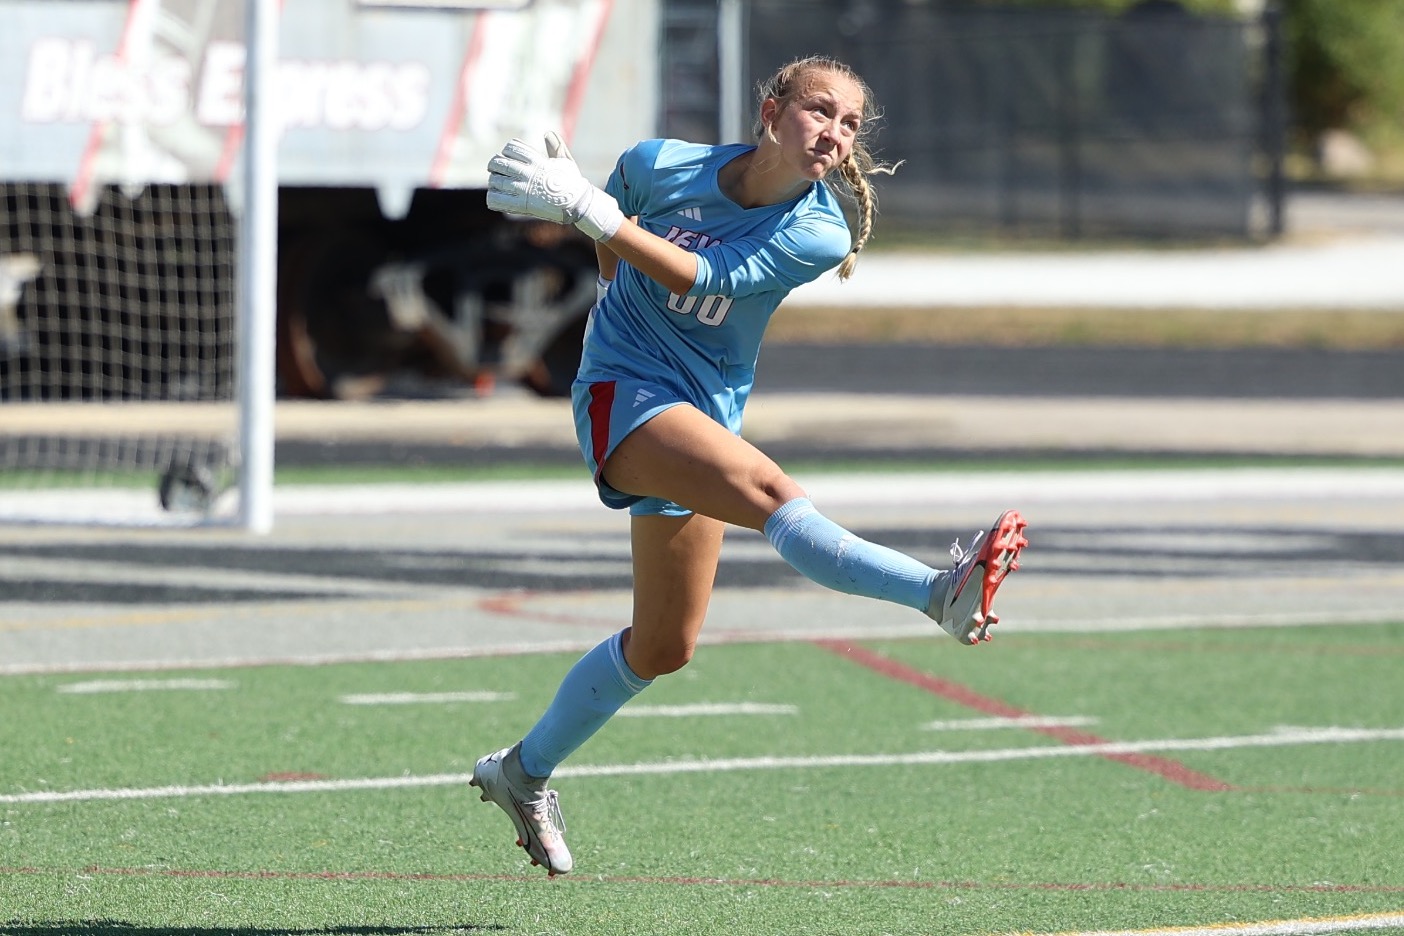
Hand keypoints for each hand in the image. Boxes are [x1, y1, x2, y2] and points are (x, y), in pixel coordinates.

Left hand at [486, 133, 623, 240]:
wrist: (577, 204)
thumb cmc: (573, 183)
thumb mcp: (565, 162)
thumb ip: (555, 147)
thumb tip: (547, 133)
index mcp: (536, 160)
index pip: (511, 148)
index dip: (506, 151)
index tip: (508, 157)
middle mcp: (528, 173)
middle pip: (498, 162)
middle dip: (494, 165)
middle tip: (496, 170)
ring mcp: (523, 189)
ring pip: (495, 180)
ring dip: (494, 181)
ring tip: (497, 183)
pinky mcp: (520, 205)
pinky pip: (496, 199)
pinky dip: (493, 197)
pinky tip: (498, 197)